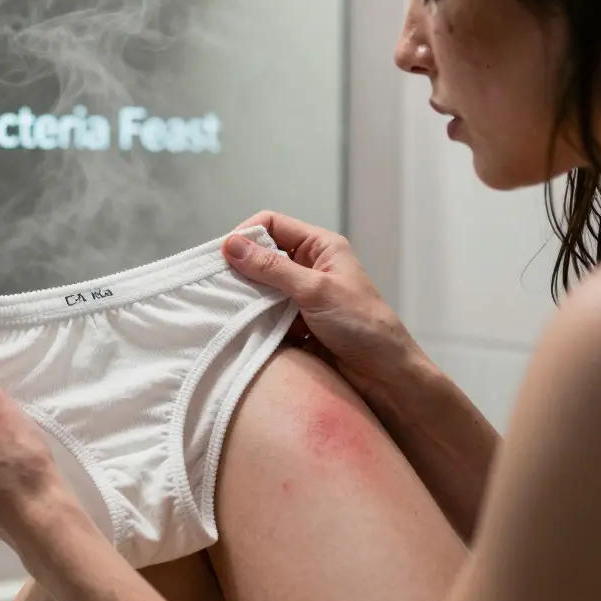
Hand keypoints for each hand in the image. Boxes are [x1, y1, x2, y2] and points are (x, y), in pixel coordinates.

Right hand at [222, 211, 422, 405]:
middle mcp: (308, 268)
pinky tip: (241, 329)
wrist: (384, 375)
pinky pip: (264, 316)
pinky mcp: (294, 325)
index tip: (222, 257)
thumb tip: (232, 245)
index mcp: (320, 247)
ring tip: (225, 308)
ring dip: (245, 298)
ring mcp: (300, 297)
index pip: (273, 225)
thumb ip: (272, 268)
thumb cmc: (363, 325)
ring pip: (260, 289)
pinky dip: (252, 321)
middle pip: (262, 256)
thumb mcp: (315, 290)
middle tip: (216, 285)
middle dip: (240, 268)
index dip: (246, 235)